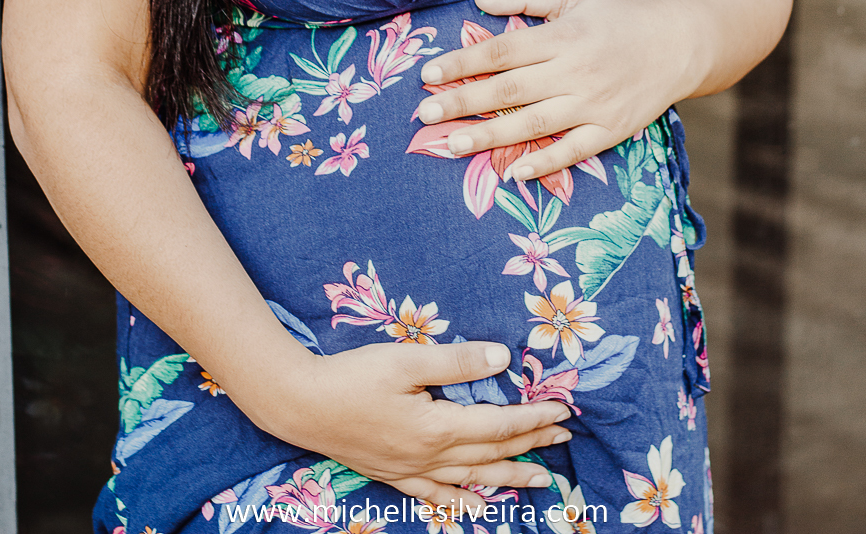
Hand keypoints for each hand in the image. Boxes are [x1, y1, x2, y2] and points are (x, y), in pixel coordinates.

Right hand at [269, 338, 571, 508]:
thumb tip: (503, 358)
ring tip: (541, 481)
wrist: (300, 405)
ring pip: (471, 478)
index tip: (563, 410)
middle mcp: (429, 457)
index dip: (533, 417)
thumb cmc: (352, 376)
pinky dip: (461, 501)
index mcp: (437, 427)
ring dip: (508, 477)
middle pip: (491, 453)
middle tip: (565, 439)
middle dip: (532, 445)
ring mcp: (411, 471)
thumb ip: (456, 361)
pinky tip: (476, 508)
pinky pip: (436, 495)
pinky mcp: (393, 475)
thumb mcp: (406, 359)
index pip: (499, 424)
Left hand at [415, 0, 693, 179]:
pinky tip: (514, 174)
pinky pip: (574, 151)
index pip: (503, 51)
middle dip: (464, 103)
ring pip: (535, 124)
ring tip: (453, 145)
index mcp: (564, 36)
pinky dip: (545, 163)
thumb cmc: (615, 17)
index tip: (428, 75)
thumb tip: (479, 0)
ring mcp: (595, 104)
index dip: (464, 63)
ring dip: (492, 137)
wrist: (677, 46)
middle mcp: (577, 71)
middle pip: (511, 90)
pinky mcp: (612, 130)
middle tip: (425, 115)